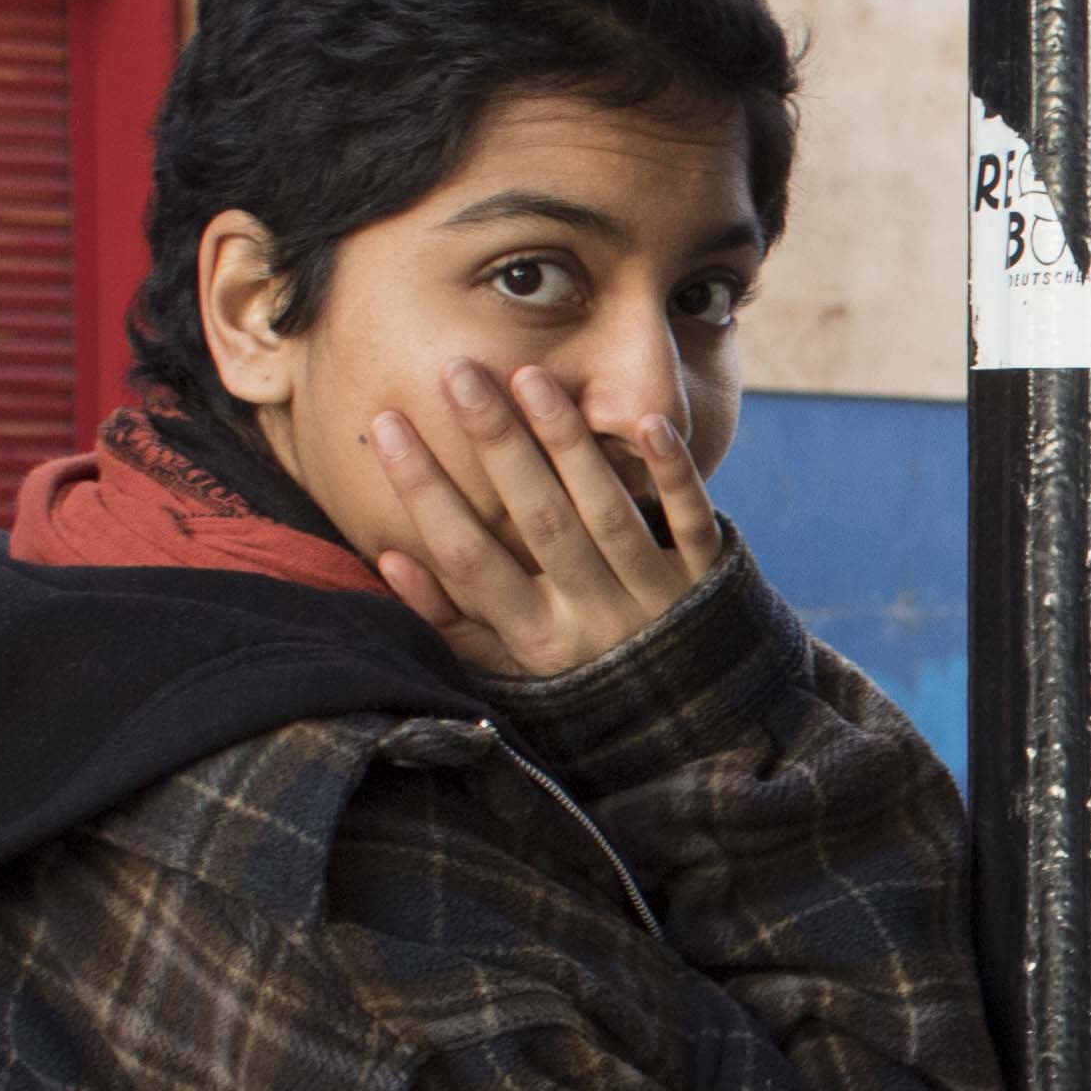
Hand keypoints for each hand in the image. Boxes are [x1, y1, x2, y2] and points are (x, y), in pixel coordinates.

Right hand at [370, 361, 721, 680]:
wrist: (690, 718)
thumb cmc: (579, 678)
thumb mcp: (508, 665)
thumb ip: (450, 618)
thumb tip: (394, 558)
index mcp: (537, 639)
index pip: (469, 558)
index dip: (423, 492)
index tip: (385, 425)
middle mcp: (594, 617)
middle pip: (540, 521)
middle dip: (496, 444)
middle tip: (456, 372)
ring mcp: (656, 597)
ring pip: (608, 511)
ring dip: (568, 442)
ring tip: (527, 377)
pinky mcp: (706, 577)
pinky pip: (692, 521)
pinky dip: (673, 474)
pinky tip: (646, 423)